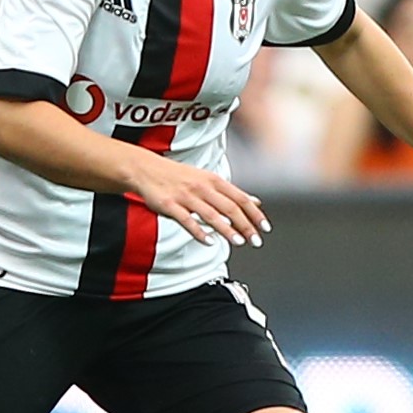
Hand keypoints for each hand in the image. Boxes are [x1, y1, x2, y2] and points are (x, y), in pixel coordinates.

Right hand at [126, 152, 268, 249]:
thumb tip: (256, 202)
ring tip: (238, 242)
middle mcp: (202, 187)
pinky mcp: (170, 205)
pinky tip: (209, 242)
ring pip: (211, 215)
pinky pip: (187, 220)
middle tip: (255, 241)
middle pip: (229, 208)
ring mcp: (186, 196)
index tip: (265, 228)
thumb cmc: (180, 177)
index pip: (240, 198)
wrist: (147, 169)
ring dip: (227, 230)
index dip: (254, 214)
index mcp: (214, 181)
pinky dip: (199, 232)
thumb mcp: (208, 180)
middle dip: (245, 225)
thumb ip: (232, 192)